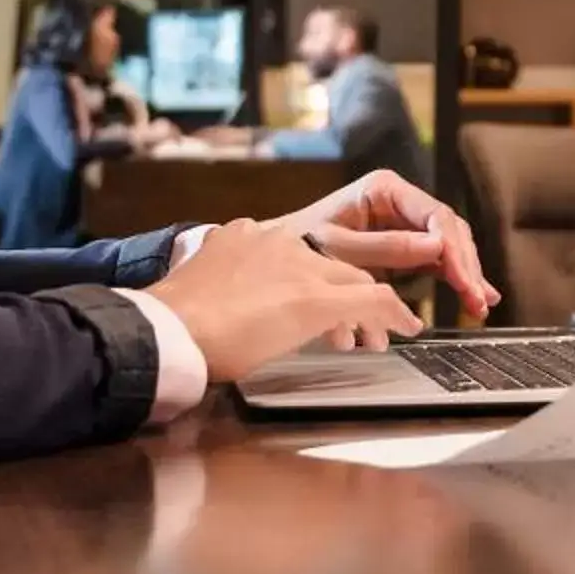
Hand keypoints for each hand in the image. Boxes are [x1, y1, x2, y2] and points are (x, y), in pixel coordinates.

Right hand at [148, 218, 421, 381]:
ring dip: (369, 310)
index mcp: (246, 237)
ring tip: (376, 336)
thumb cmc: (175, 324)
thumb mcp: (201, 291)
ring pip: (355, 280)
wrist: (169, 330)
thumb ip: (221, 289)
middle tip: (361, 325)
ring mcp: (301, 267)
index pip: (297, 256)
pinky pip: (372, 300)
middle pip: (333, 264)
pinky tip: (405, 328)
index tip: (311, 303)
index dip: (313, 282)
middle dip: (350, 294)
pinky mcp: (318, 297)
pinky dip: (393, 315)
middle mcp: (278, 242)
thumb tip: (223, 313)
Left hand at [269, 170, 500, 316]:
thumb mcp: (339, 250)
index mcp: (383, 189)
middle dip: (465, 266)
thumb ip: (388, 247)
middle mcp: (397, 200)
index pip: (434, 216)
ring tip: (480, 305)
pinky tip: (471, 297)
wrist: (272, 262)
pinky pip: (434, 259)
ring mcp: (400, 221)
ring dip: (464, 275)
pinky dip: (452, 278)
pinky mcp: (399, 245)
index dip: (454, 250)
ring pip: (446, 245)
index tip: (465, 283)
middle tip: (478, 301)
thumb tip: (437, 247)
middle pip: (446, 230)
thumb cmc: (295, 249)